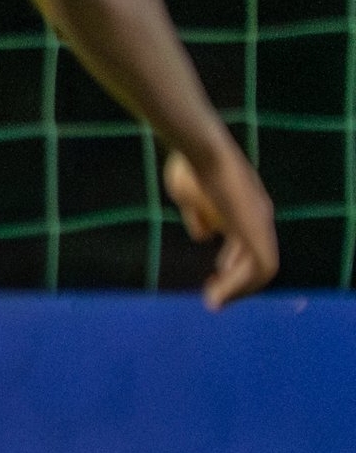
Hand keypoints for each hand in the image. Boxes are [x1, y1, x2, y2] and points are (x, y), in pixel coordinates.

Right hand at [166, 149, 277, 308]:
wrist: (203, 152)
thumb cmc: (192, 169)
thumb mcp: (189, 198)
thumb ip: (199, 218)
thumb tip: (205, 236)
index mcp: (246, 211)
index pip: (249, 246)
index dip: (234, 266)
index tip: (214, 279)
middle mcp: (260, 219)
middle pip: (260, 261)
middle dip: (238, 283)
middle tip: (214, 297)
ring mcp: (261, 225)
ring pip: (262, 269)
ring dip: (239, 289)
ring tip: (214, 300)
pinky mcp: (257, 231)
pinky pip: (259, 267)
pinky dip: (239, 286)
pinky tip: (217, 294)